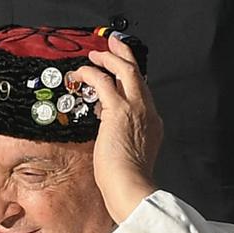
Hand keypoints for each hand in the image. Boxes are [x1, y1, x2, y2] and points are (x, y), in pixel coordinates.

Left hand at [68, 35, 162, 222]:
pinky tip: (81, 72)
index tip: (116, 74)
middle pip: (138, 74)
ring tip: (95, 54)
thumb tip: (106, 129)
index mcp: (152, 125)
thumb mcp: (126, 154)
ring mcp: (136, 109)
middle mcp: (147, 113)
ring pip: (126, 71)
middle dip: (124, 56)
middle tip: (113, 45)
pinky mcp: (119, 110)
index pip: (141, 94)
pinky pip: (105, 81)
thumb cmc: (126, 181)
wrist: (131, 188)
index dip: (128, 81)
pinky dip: (92, 72)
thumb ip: (119, 138)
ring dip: (109, 58)